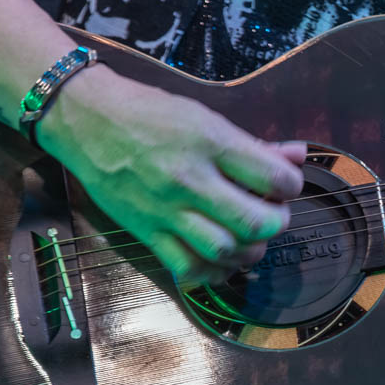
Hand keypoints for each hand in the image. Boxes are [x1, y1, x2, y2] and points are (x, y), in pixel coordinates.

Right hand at [37, 66, 305, 284]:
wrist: (86, 120)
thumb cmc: (149, 112)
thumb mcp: (205, 117)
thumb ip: (253, 144)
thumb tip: (297, 156)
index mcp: (210, 143)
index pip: (274, 177)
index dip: (291, 185)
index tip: (285, 184)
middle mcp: (190, 179)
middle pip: (254, 222)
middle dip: (276, 223)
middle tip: (272, 214)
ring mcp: (166, 210)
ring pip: (224, 249)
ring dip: (250, 252)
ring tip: (251, 239)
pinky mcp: (146, 232)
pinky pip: (187, 267)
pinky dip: (213, 272)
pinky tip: (222, 261)